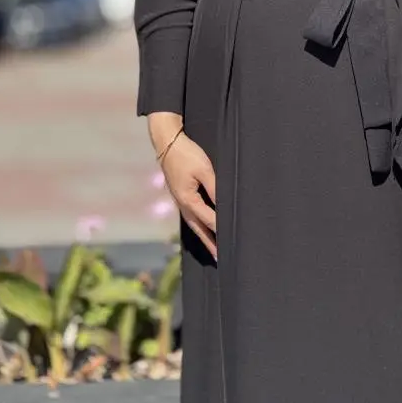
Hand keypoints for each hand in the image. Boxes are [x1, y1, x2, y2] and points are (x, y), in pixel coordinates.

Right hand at [161, 133, 217, 260]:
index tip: (233, 243)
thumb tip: (224, 206)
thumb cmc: (187, 155)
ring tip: (214, 250)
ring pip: (194, 224)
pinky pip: (191, 216)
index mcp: (188, 200)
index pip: (209, 220)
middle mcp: (182, 205)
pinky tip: (203, 228)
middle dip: (210, 243)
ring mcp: (180, 201)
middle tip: (220, 259)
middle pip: (199, 229)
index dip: (221, 231)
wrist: (168, 143)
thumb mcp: (204, 170)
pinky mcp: (180, 196)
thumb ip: (215, 188)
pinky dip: (199, 226)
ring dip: (204, 237)